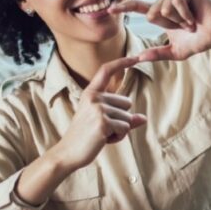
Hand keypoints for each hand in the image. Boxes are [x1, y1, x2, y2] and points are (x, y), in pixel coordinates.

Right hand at [48, 56, 147, 171]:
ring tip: (102, 134)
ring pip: (128, 118)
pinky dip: (119, 137)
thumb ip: (122, 118)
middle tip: (102, 128)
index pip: (106, 71)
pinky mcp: (103, 122)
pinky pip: (125, 129)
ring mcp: (98, 109)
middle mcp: (94, 97)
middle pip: (127, 102)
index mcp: (90, 93)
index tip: (136, 56)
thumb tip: (143, 119)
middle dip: (121, 119)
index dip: (122, 62)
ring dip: (120, 130)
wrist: (68, 153)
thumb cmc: (85, 137)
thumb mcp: (102, 122)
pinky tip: (104, 140)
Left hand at [108, 0, 210, 61]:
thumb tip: (138, 58)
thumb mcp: (175, 51)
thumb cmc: (199, 39)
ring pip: (162, 8)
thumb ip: (157, 54)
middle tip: (185, 27)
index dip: (124, 7)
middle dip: (169, 25)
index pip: (139, 7)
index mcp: (161, 11)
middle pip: (152, 13)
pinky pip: (174, 2)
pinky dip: (184, 14)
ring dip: (178, 20)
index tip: (110, 9)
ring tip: (191, 21)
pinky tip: (193, 16)